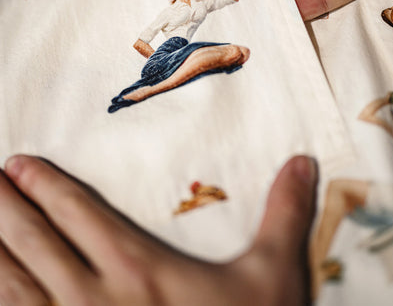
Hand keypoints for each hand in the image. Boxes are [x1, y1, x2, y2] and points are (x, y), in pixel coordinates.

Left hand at [0, 155, 316, 304]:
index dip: (44, 184)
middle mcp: (93, 298)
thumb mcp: (272, 278)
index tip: (18, 163)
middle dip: (4, 207)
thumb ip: (282, 214)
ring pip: (13, 286)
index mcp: (136, 268)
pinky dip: (2, 300)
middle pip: (34, 241)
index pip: (77, 212)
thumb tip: (302, 160)